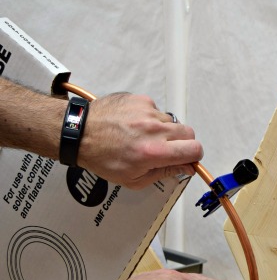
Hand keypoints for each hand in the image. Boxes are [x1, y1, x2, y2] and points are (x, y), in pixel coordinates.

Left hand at [77, 93, 203, 188]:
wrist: (80, 133)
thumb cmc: (102, 158)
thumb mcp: (134, 179)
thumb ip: (165, 173)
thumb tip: (185, 168)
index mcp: (154, 152)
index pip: (194, 149)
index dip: (194, 157)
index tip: (187, 159)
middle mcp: (154, 129)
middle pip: (189, 133)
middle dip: (182, 144)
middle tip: (167, 150)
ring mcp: (147, 111)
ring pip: (172, 122)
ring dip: (165, 131)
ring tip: (144, 137)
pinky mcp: (140, 100)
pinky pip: (157, 111)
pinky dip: (151, 119)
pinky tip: (135, 126)